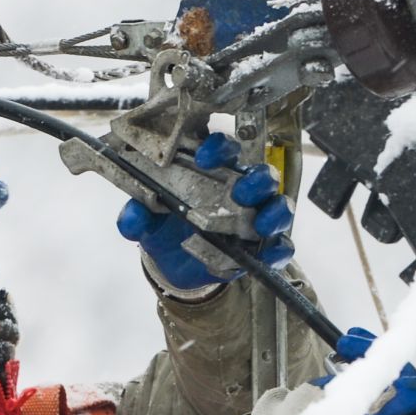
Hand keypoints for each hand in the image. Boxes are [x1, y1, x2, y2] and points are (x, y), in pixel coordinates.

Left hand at [117, 132, 294, 293]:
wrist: (174, 267)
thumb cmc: (166, 230)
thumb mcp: (146, 224)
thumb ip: (137, 217)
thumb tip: (134, 216)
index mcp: (213, 173)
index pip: (225, 150)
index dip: (219, 148)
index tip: (203, 157)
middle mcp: (239, 191)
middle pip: (261, 174)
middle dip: (255, 180)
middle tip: (240, 191)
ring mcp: (254, 219)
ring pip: (278, 204)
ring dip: (274, 210)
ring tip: (261, 223)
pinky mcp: (261, 249)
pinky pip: (281, 246)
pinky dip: (279, 249)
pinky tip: (268, 252)